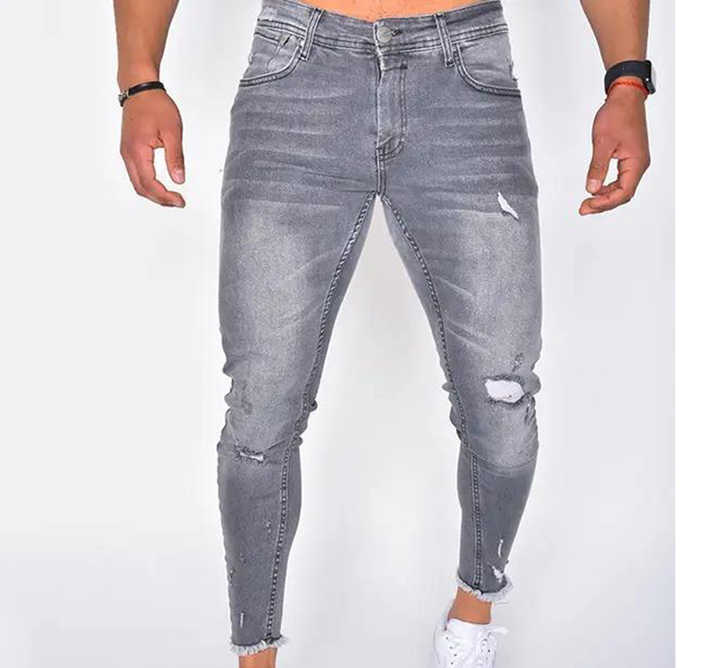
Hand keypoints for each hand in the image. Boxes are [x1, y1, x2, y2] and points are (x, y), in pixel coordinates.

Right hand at [120, 90, 185, 206]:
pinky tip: (161, 186)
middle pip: (141, 188)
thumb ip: (175, 157)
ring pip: (137, 183)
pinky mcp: (129, 150)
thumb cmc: (156, 105)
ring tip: (172, 197)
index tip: (181, 200)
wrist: (140, 89)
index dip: (165, 196)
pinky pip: (136, 174)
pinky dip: (148, 184)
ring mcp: (126, 153)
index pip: (149, 184)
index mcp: (137, 151)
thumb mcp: (173, 131)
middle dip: (160, 199)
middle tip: (178, 202)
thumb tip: (179, 180)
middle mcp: (128, 155)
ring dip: (154, 193)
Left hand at [580, 81, 649, 214]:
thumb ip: (597, 167)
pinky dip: (607, 187)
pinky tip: (595, 189)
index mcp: (636, 163)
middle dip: (603, 203)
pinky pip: (620, 179)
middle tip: (583, 208)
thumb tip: (591, 189)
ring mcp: (635, 162)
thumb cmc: (617, 114)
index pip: (623, 193)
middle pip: (623, 194)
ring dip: (604, 196)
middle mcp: (639, 165)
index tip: (587, 205)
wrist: (625, 97)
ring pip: (621, 188)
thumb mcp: (602, 142)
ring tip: (587, 201)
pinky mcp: (629, 158)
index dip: (605, 203)